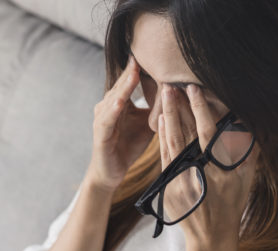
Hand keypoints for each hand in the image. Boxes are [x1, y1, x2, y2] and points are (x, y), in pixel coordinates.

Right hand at [86, 55, 153, 192]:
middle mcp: (108, 106)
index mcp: (119, 102)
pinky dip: (114, 109)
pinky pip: (107, 119)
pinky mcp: (100, 133)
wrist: (111, 172)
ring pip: (114, 97)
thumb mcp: (147, 124)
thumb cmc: (128, 145)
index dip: (141, 68)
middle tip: (143, 52)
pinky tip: (121, 100)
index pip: (130, 81)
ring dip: (124, 85)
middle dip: (133, 70)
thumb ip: (157, 109)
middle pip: (122, 84)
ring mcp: (102, 119)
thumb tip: (178, 94)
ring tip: (134, 71)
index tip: (155, 52)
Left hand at [157, 83, 259, 250]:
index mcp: (219, 170)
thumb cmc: (232, 205)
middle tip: (171, 85)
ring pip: (171, 142)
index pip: (207, 133)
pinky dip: (162, 137)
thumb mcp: (246, 180)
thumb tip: (252, 123)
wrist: (210, 236)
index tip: (193, 89)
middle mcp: (198, 173)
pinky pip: (164, 156)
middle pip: (184, 134)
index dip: (199, 110)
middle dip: (177, 108)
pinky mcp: (168, 186)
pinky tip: (160, 121)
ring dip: (167, 117)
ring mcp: (180, 180)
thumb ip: (249, 151)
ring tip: (164, 96)